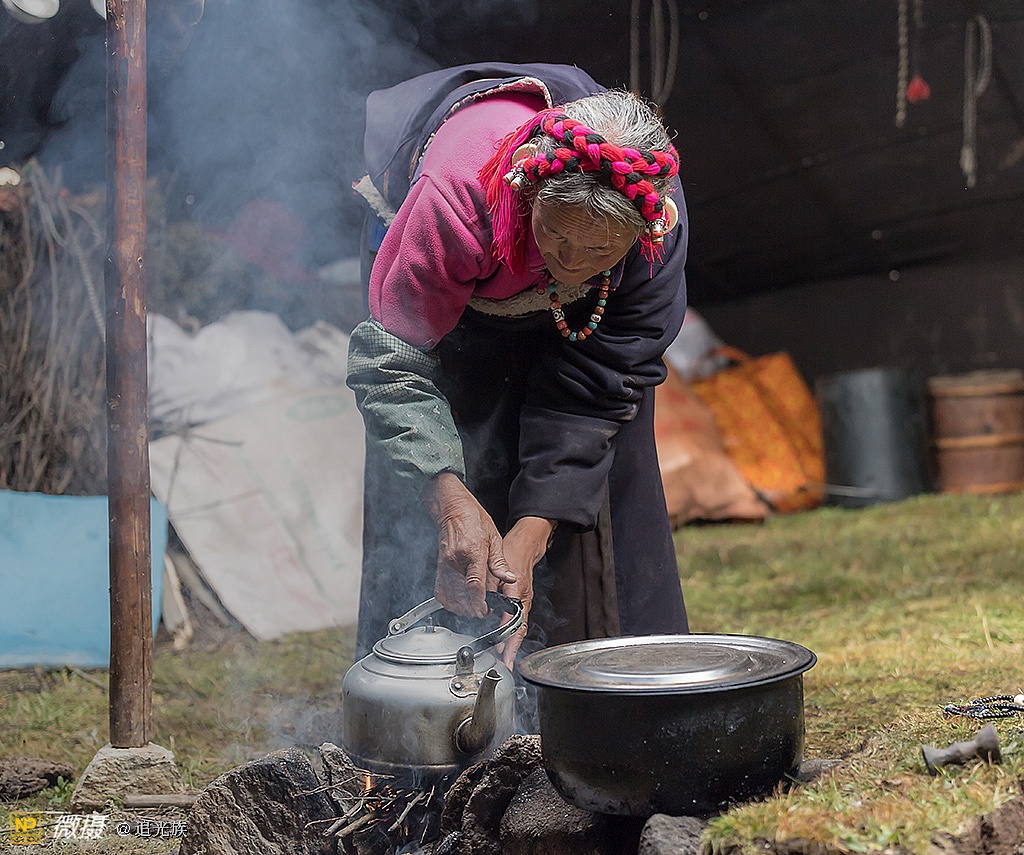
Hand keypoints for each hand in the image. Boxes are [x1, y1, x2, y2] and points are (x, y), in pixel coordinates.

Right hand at [422, 473, 516, 617]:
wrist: (453, 509)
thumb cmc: (473, 520)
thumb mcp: (494, 538)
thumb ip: (499, 562)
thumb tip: (509, 578)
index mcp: (473, 552)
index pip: (474, 584)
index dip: (480, 602)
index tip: (486, 610)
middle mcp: (456, 560)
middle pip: (461, 595)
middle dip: (473, 609)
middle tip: (484, 610)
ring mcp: (445, 565)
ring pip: (449, 597)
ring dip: (461, 608)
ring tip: (473, 608)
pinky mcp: (439, 567)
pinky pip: (440, 591)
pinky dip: (449, 601)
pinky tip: (459, 602)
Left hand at [496, 516, 554, 667]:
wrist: (525, 545)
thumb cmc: (513, 553)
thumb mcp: (499, 568)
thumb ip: (492, 586)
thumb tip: (484, 605)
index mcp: (519, 595)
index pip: (515, 624)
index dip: (509, 641)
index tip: (503, 654)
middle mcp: (523, 601)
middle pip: (519, 631)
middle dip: (511, 649)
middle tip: (504, 665)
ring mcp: (523, 602)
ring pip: (518, 628)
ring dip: (511, 644)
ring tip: (502, 658)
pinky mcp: (520, 601)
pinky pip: (517, 621)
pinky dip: (511, 633)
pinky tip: (503, 641)